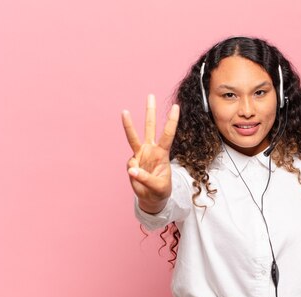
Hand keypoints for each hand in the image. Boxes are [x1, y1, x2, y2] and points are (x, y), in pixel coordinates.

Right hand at [122, 94, 179, 213]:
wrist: (153, 198)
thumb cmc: (160, 190)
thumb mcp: (158, 187)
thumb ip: (146, 178)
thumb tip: (132, 170)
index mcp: (162, 153)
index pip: (168, 134)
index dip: (171, 121)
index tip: (175, 106)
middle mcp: (151, 150)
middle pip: (150, 127)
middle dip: (150, 112)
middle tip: (150, 95)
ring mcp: (141, 155)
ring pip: (134, 136)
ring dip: (129, 124)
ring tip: (125, 111)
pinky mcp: (133, 162)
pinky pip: (130, 165)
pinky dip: (133, 173)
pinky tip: (139, 179)